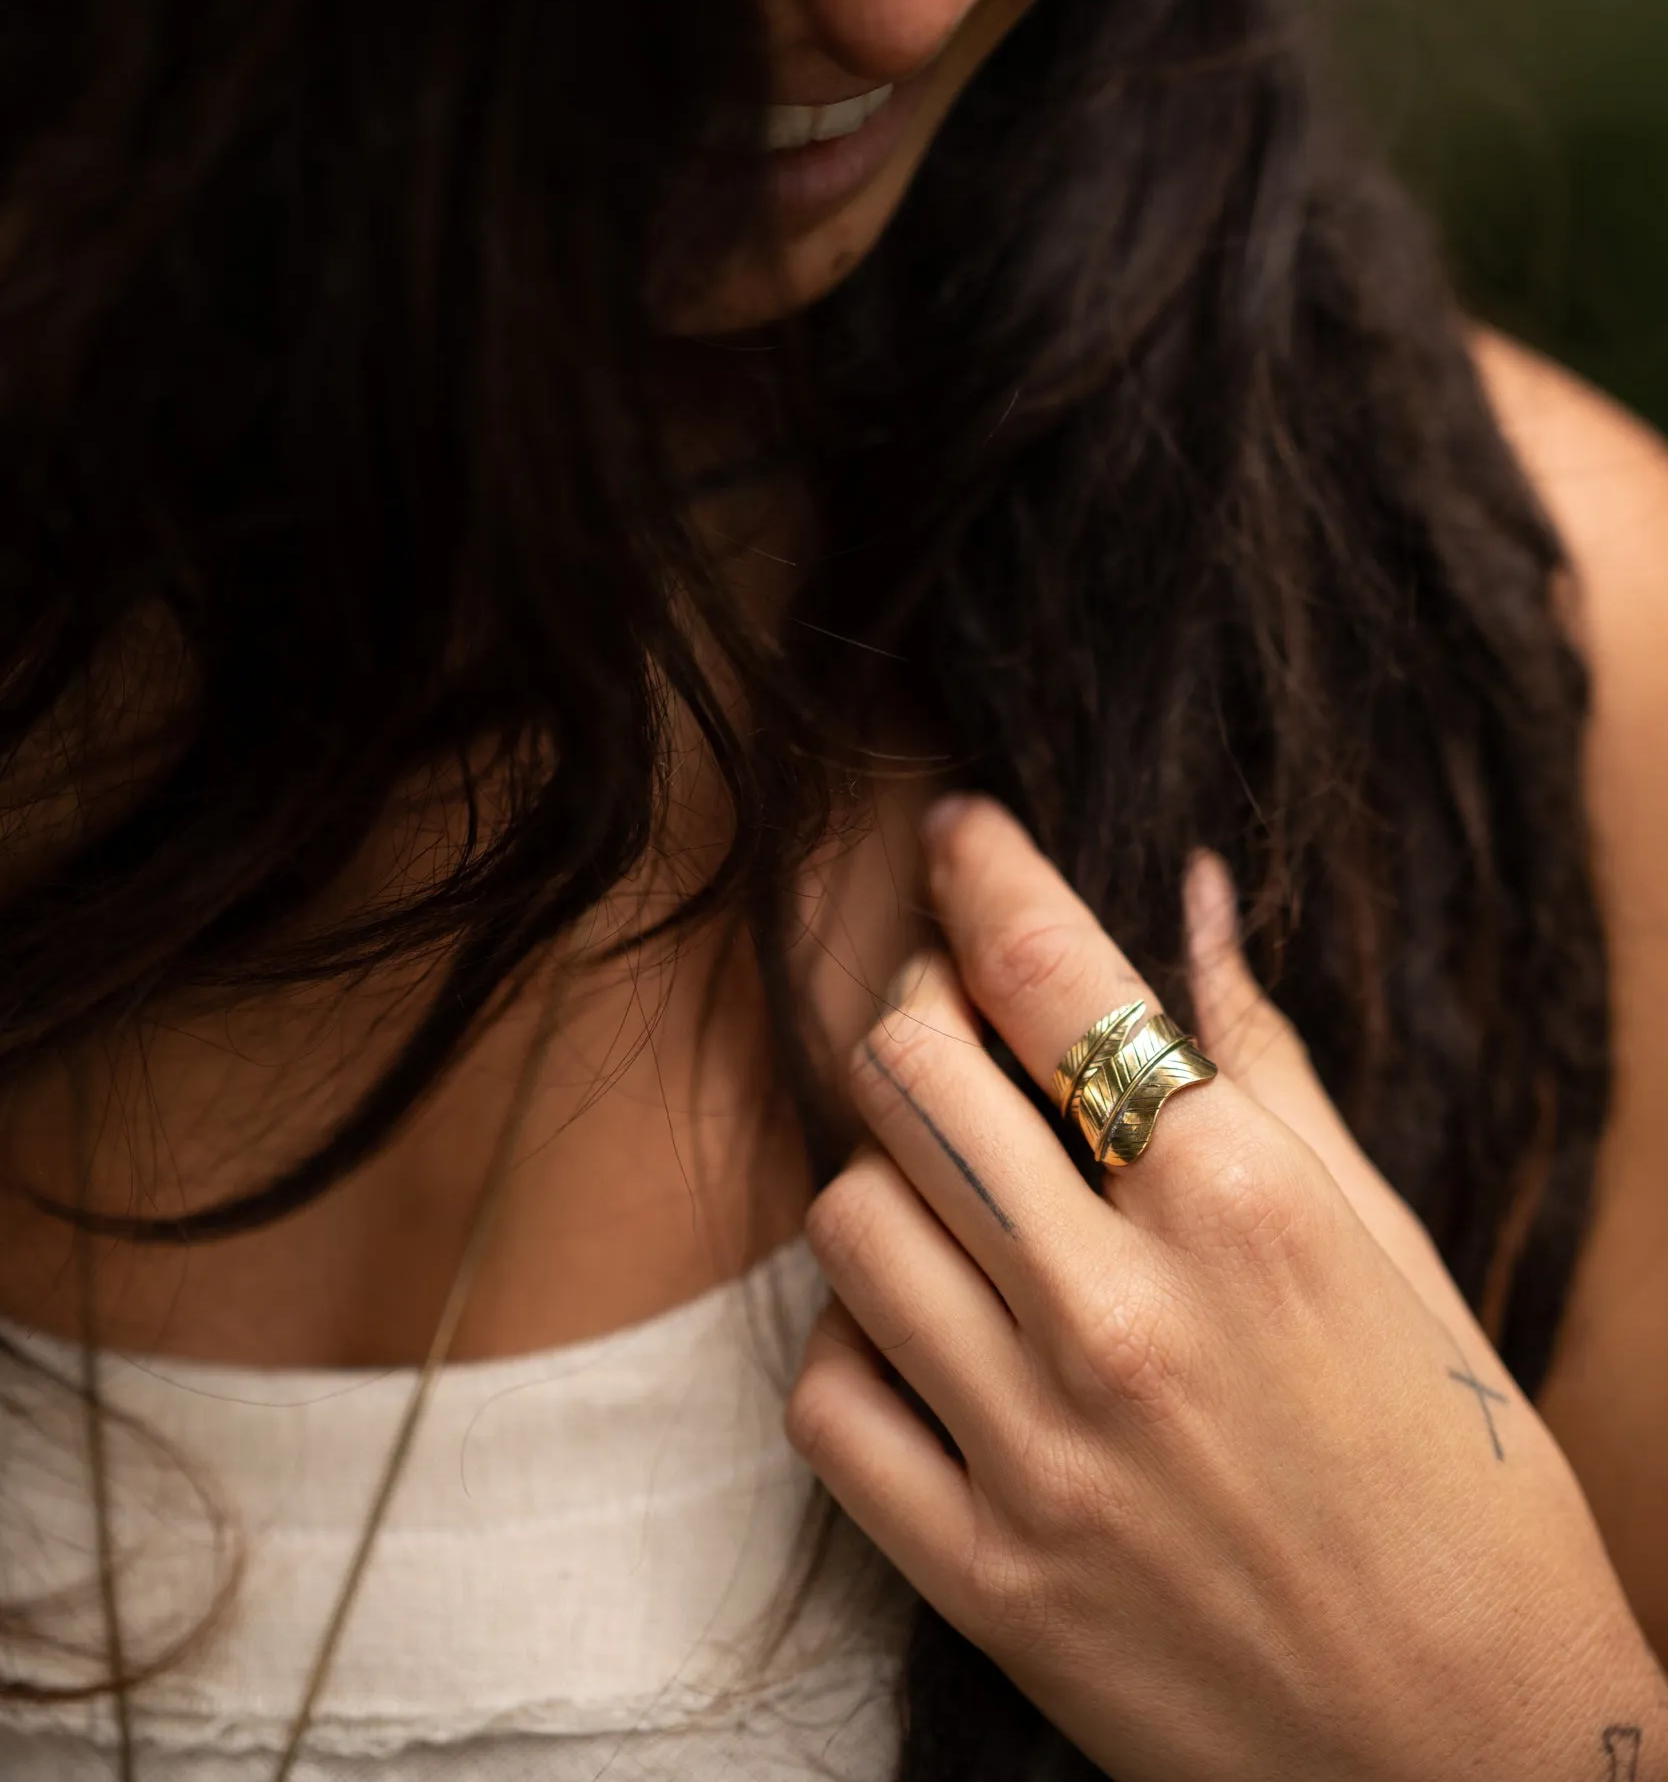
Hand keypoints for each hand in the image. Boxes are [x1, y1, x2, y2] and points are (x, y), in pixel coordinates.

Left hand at [784, 798, 1667, 1781]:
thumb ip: (1269, 1066)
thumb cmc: (1464, 1483)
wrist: (1478, 1762)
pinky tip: (930, 1342)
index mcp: (1243, 1204)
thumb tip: (1195, 898)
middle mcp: (1124, 1310)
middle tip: (954, 1016)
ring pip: (849, 1215)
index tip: (955, 831)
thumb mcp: (1391, 1250)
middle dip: (921, 1007)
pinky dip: (860, 1349)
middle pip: (912, 1066)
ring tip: (960, 1200)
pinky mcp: (984, 1576)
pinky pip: (830, 1398)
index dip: (983, 869)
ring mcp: (1040, 1449)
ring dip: (890, 1180)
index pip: (1052, 972)